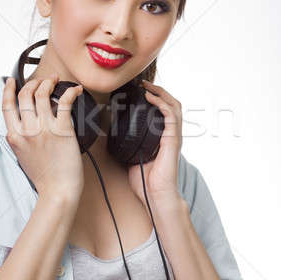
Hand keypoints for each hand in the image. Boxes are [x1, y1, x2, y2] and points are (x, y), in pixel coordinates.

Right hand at [2, 75, 84, 200]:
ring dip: (49, 82)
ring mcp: (44, 129)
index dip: (8, 90)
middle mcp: (27, 130)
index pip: (6, 106)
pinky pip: (64, 102)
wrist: (58, 190)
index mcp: (14, 136)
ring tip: (56, 80)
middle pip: (25, 95)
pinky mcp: (62, 130)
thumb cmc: (44, 176)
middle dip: (33, 83)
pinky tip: (75, 89)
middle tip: (43, 81)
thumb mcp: (21, 156)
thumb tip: (17, 128)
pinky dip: (70, 91)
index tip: (12, 81)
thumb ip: (18, 139)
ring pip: (42, 94)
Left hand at [127, 79, 183, 208]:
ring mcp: (174, 136)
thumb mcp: (130, 157)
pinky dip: (161, 103)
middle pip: (170, 104)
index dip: (154, 98)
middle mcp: (170, 134)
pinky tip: (150, 98)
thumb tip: (107, 134)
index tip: (139, 90)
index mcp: (162, 137)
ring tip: (147, 86)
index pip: (162, 111)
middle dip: (158, 91)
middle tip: (143, 84)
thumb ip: (124, 145)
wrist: (155, 196)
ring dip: (161, 93)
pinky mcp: (173, 140)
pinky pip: (170, 116)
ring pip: (174, 106)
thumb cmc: (144, 181)